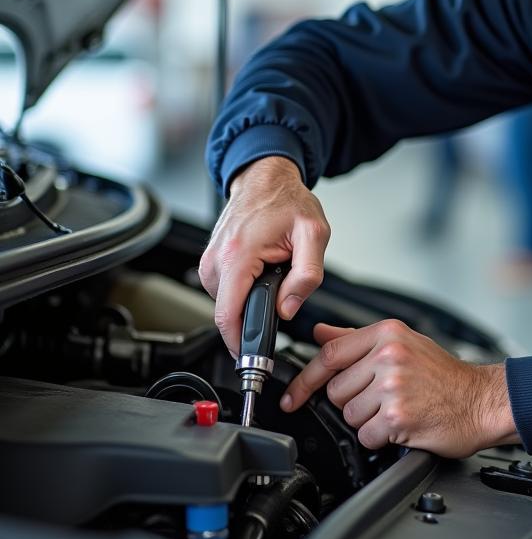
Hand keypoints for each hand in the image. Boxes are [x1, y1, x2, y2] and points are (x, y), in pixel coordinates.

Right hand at [198, 156, 330, 355]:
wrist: (267, 178)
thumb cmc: (288, 201)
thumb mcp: (315, 234)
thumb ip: (307, 276)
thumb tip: (287, 310)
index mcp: (238, 254)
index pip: (228, 315)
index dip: (240, 343)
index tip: (253, 361)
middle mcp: (216, 259)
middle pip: (227, 312)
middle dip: (253, 318)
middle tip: (280, 300)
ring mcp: (209, 260)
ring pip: (226, 303)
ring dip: (249, 300)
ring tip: (272, 275)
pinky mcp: (210, 261)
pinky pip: (224, 291)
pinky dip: (243, 289)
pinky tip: (259, 272)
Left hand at [280, 320, 519, 457]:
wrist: (481, 401)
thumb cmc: (445, 376)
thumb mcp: (403, 343)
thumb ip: (356, 339)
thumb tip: (322, 333)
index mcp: (388, 334)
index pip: (330, 355)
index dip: (306, 379)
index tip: (293, 397)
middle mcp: (389, 355)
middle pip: (336, 390)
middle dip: (353, 402)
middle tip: (381, 399)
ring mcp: (394, 385)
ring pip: (349, 415)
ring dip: (367, 421)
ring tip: (395, 410)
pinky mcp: (399, 415)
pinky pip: (366, 435)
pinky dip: (380, 437)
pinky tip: (401, 426)